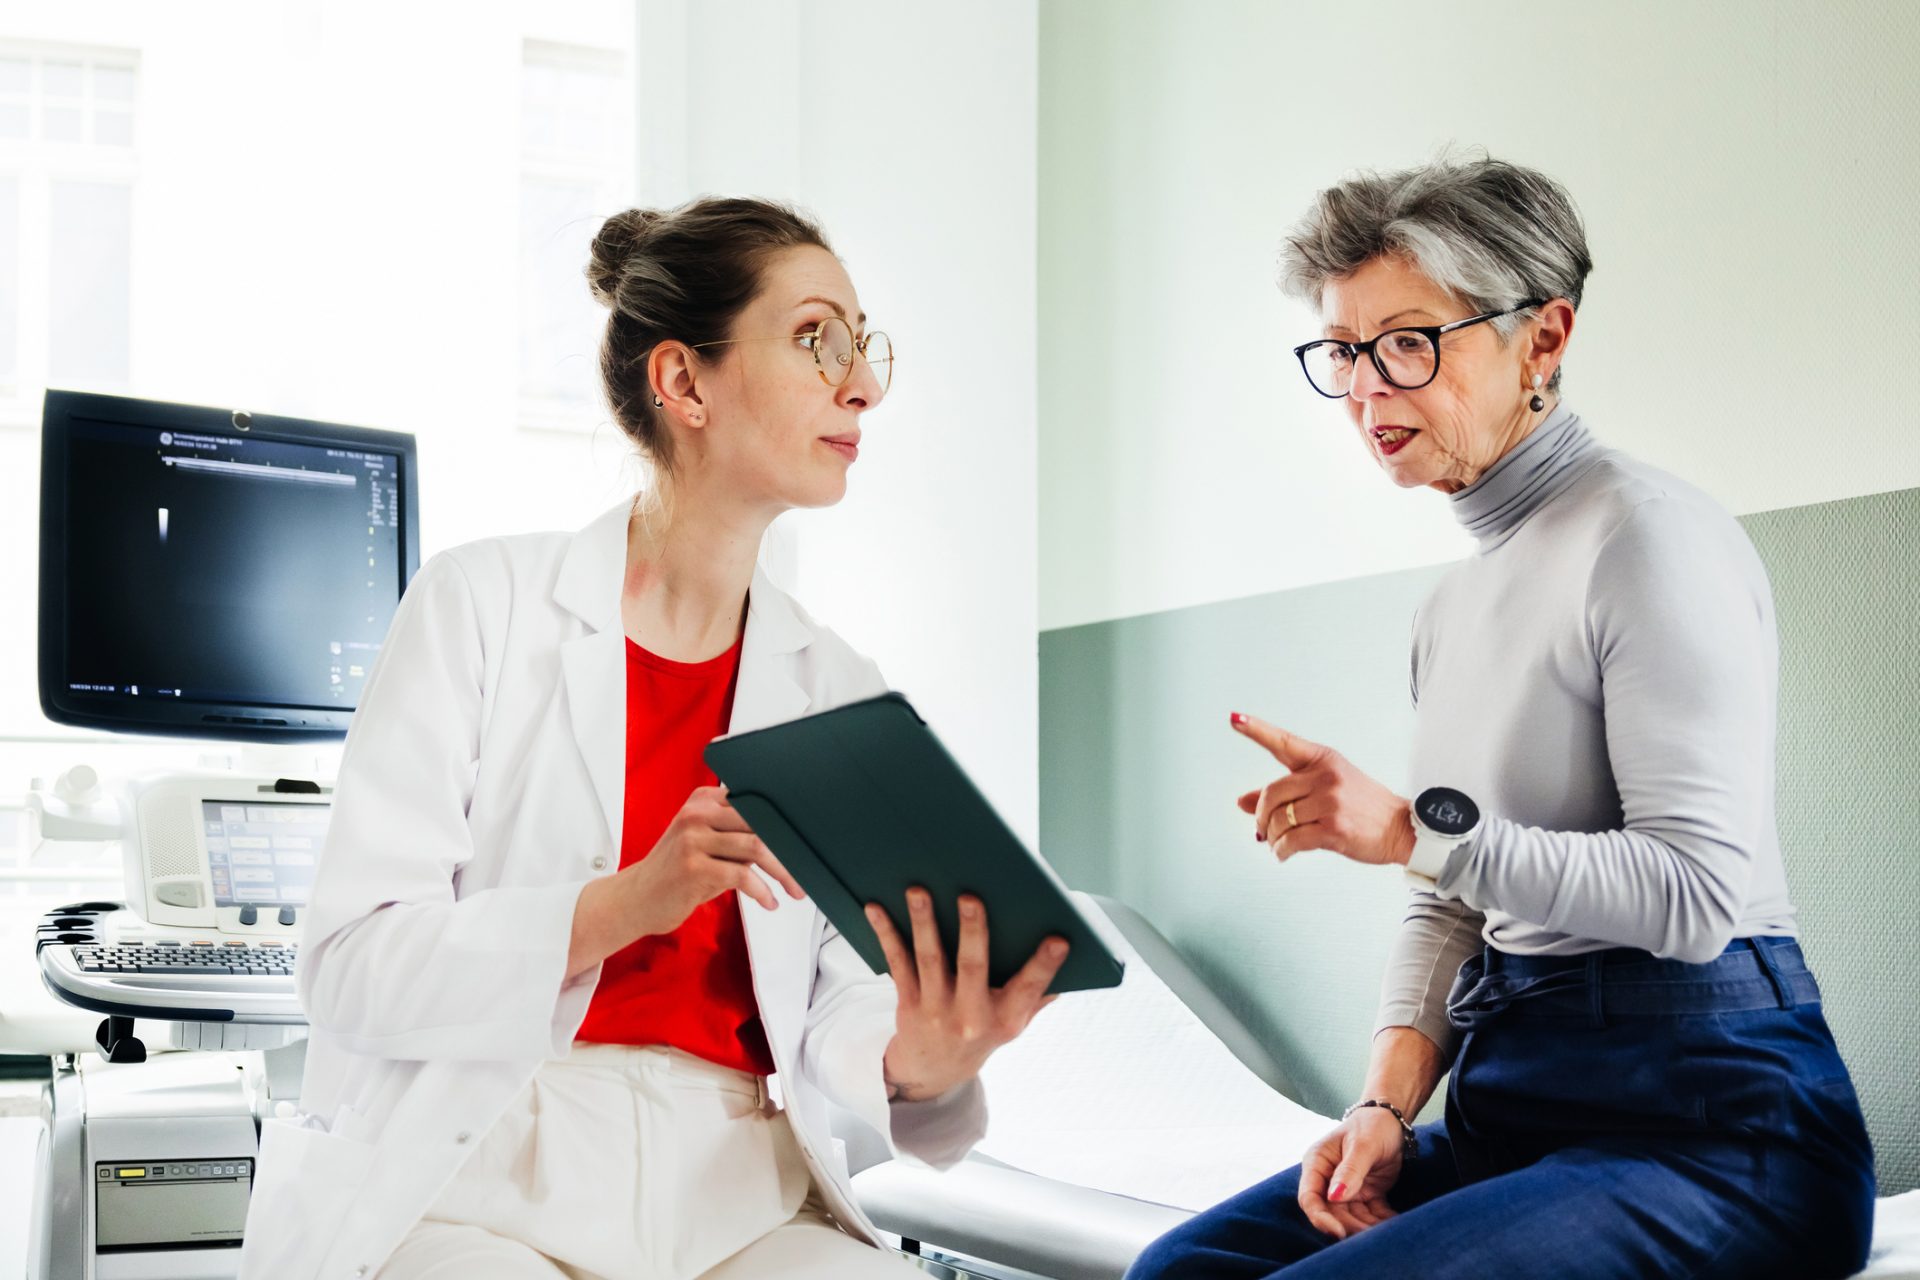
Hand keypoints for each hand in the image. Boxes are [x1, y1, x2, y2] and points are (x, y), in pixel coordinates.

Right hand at [623, 786, 804, 937]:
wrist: (637, 899)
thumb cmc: (679, 873)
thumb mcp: (706, 843)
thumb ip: (738, 835)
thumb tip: (788, 840)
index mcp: (703, 799)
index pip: (755, 801)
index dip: (785, 820)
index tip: (806, 841)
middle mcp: (697, 813)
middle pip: (760, 821)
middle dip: (790, 848)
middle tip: (807, 869)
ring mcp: (693, 838)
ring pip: (757, 846)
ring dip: (784, 872)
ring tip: (795, 889)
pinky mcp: (693, 866)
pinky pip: (743, 875)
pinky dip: (763, 891)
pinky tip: (769, 902)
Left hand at [865, 888, 1068, 1101]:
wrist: (933, 1072)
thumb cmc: (979, 1034)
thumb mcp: (1014, 1024)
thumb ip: (1037, 994)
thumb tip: (1071, 958)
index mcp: (1005, 1018)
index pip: (1030, 988)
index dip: (1045, 965)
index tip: (1059, 940)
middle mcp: (972, 1016)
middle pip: (973, 967)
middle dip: (972, 931)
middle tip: (970, 897)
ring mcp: (937, 1010)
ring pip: (930, 959)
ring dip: (924, 923)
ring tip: (918, 892)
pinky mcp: (909, 1003)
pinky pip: (897, 963)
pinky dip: (886, 934)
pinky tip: (876, 909)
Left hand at [1231, 713, 1415, 865]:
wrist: (1400, 828)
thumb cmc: (1360, 807)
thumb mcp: (1325, 789)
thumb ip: (1284, 793)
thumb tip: (1241, 802)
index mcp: (1323, 759)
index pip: (1284, 742)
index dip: (1256, 730)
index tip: (1234, 719)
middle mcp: (1326, 776)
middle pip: (1271, 793)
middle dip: (1261, 816)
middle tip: (1263, 829)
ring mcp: (1330, 802)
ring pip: (1279, 820)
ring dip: (1271, 837)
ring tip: (1276, 843)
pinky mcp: (1333, 829)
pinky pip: (1291, 841)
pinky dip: (1281, 851)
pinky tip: (1283, 853)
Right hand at [1297, 1108, 1406, 1239]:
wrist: (1390, 1121)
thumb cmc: (1371, 1125)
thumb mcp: (1362, 1145)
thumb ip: (1350, 1171)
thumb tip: (1335, 1197)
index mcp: (1317, 1163)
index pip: (1310, 1197)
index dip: (1320, 1218)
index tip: (1339, 1232)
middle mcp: (1328, 1179)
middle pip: (1332, 1213)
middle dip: (1351, 1227)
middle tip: (1371, 1239)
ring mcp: (1347, 1189)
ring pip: (1353, 1217)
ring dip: (1368, 1228)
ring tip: (1386, 1235)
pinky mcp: (1366, 1195)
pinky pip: (1372, 1214)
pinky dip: (1382, 1222)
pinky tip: (1395, 1227)